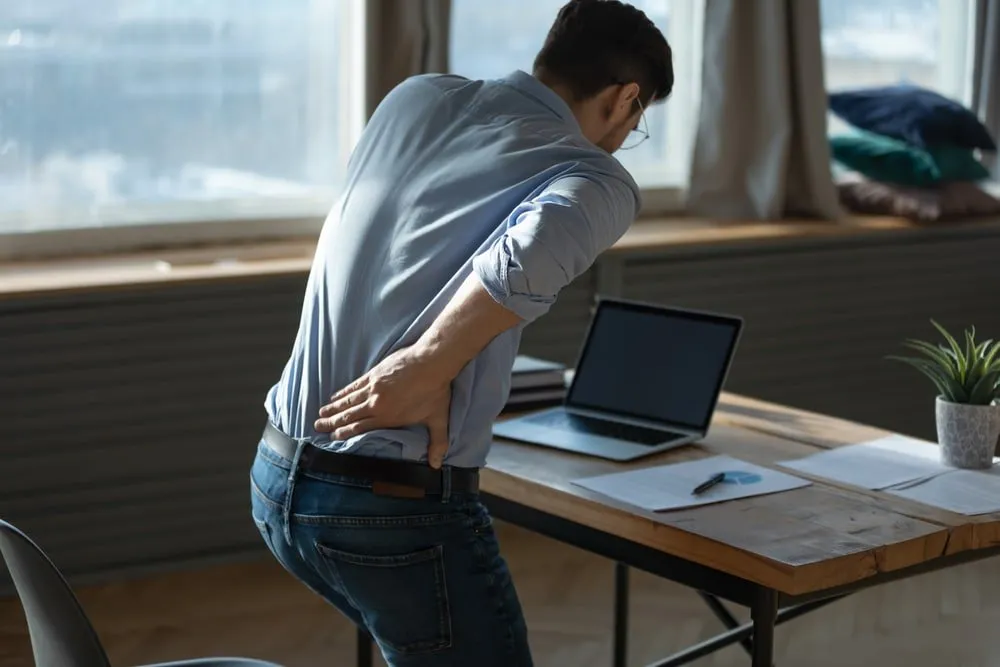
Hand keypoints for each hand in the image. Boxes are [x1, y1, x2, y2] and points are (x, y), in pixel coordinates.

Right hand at [314, 346, 452, 467]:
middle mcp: (376, 405)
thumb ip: (437, 443)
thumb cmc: (436, 391)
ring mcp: (373, 388)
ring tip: (321, 413)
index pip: (361, 428)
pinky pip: (354, 386)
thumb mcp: (438, 419)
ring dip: (333, 408)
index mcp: (388, 418)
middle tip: (317, 427)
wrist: (431, 362)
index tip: (333, 436)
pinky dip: (343, 392)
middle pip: (349, 416)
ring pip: (348, 401)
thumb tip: (436, 465)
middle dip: (332, 422)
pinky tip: (335, 395)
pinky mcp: (374, 374)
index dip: (345, 433)